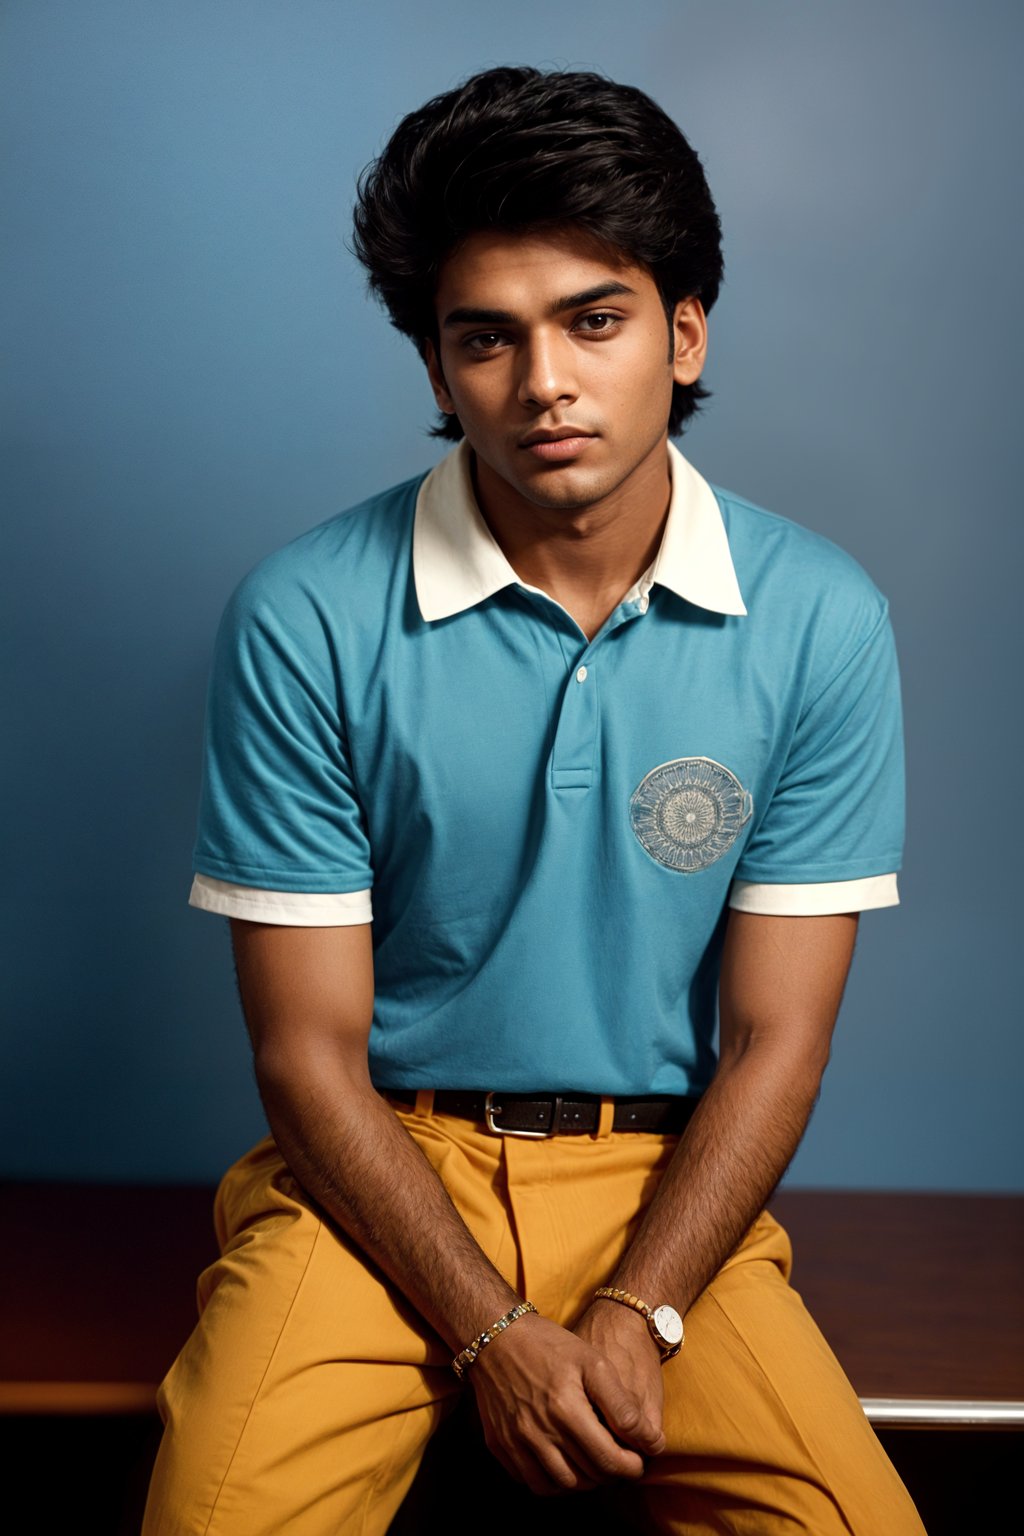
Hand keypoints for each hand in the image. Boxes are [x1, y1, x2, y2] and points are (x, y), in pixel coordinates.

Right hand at [468, 1311, 663, 1495]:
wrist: (497, 1336)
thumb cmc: (550, 1345)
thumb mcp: (593, 1361)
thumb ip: (622, 1405)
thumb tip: (651, 1442)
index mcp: (565, 1410)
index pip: (609, 1460)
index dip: (631, 1466)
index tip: (638, 1458)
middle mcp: (539, 1432)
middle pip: (587, 1477)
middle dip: (611, 1473)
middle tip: (619, 1459)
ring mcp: (516, 1442)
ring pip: (561, 1485)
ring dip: (584, 1481)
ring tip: (594, 1463)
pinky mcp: (500, 1445)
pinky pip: (531, 1482)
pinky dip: (552, 1482)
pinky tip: (564, 1463)